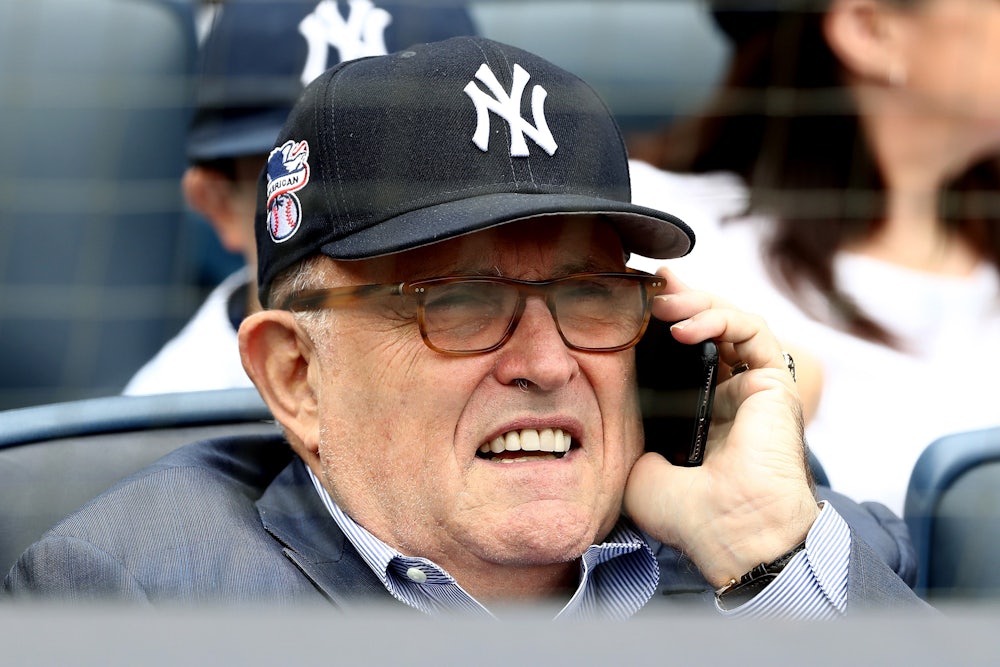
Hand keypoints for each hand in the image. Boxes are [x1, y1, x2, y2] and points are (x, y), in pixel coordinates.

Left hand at [623, 267, 818, 587]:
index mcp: (697, 412)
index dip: (660, 324)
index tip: (631, 304)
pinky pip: (752, 331)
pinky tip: (684, 327)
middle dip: (677, 301)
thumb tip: (613, 403)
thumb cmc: (686, 512)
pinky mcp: (774, 382)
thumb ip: (631, 431)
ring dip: (695, 303)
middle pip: (705, 328)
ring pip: (730, 321)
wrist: (729, 532)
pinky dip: (719, 318)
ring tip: (662, 303)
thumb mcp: (638, 465)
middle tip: (647, 287)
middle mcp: (727, 395)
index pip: (680, 353)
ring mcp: (751, 386)